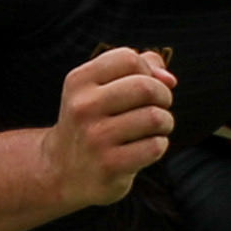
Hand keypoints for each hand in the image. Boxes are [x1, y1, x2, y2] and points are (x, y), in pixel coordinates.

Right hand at [48, 47, 177, 204]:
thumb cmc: (93, 124)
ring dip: (165, 123)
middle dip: (163, 96)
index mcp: (79, 81)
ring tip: (153, 129)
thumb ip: (138, 70)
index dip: (147, 70)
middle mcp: (83, 107)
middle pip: (146, 86)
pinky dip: (159, 145)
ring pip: (154, 117)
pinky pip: (154, 146)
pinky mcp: (109, 165)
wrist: (62, 173)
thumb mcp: (101, 90)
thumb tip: (168, 79)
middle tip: (158, 108)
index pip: (128, 58)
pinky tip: (145, 148)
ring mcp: (95, 137)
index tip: (143, 86)